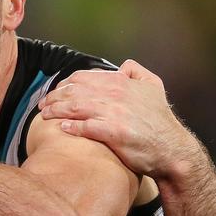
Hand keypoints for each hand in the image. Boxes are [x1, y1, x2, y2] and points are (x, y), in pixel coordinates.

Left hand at [38, 59, 194, 178]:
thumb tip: (122, 66)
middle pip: (73, 91)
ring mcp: (114, 113)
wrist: (172, 149)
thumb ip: (137, 71)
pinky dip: (71, 127)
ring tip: (45, 115)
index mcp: (120, 82)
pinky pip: (85, 127)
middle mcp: (116, 94)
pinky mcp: (114, 133)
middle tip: (43, 105)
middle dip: (54, 97)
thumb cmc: (160, 121)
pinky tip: (62, 128)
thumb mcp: (154, 86)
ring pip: (75, 107)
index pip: (81, 77)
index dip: (64, 84)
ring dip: (56, 110)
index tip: (55, 93)